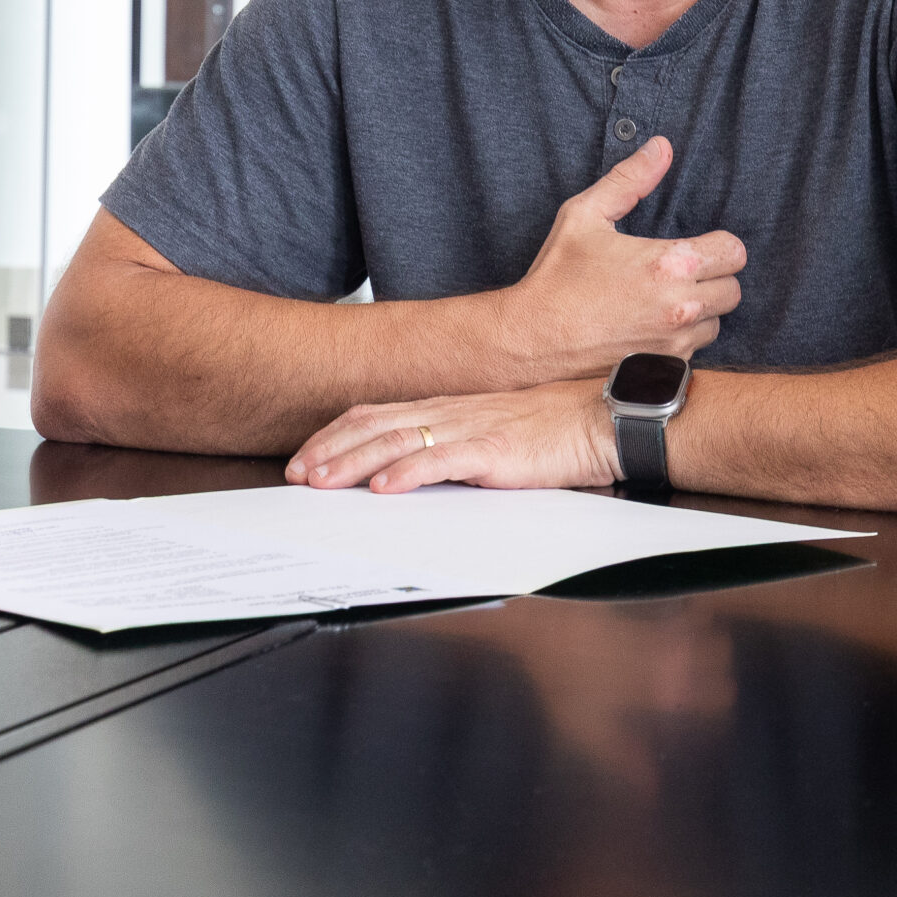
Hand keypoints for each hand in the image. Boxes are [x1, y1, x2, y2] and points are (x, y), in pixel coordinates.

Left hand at [286, 381, 618, 493]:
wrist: (601, 421)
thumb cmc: (551, 432)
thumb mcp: (487, 435)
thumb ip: (448, 447)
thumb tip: (406, 469)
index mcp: (446, 409)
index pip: (375, 416)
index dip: (334, 435)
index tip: (304, 457)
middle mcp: (449, 413)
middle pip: (373, 426)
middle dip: (328, 450)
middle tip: (295, 474)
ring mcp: (470, 428)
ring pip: (396, 441)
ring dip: (353, 462)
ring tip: (321, 481)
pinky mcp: (494, 449)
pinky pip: (442, 460)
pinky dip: (408, 472)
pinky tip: (384, 487)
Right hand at [494, 136, 744, 382]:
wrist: (531, 338)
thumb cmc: (556, 276)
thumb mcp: (584, 216)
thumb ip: (629, 180)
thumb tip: (662, 147)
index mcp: (670, 264)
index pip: (734, 251)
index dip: (717, 246)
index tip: (694, 249)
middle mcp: (682, 305)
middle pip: (733, 289)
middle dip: (711, 278)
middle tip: (677, 275)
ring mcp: (675, 342)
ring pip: (717, 322)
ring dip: (699, 311)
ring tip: (662, 302)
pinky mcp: (664, 368)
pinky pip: (693, 350)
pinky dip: (680, 339)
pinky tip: (649, 328)